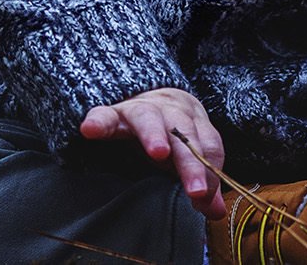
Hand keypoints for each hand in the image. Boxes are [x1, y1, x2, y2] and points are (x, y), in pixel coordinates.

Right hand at [80, 87, 227, 218]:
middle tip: (197, 190)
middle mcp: (170, 111)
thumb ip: (204, 179)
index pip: (208, 145)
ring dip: (155, 134)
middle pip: (184, 134)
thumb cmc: (171, 131)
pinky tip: (90, 131)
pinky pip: (104, 115)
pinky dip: (98, 122)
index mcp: (194, 122)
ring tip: (158, 152)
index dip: (210, 171)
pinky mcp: (112, 113)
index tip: (205, 198)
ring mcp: (141, 109)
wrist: (147, 94)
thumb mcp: (189, 152)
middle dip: (191, 162)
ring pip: (150, 119)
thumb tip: (216, 213)